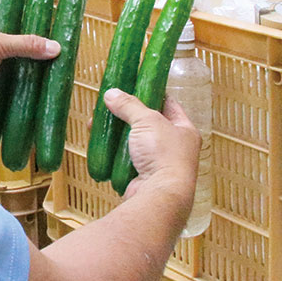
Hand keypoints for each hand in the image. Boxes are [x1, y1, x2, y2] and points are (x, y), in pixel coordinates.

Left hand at [0, 25, 59, 123]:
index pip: (19, 43)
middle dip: (39, 74)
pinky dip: (24, 115)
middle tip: (66, 78)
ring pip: (19, 91)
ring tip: (61, 98)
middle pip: (22, 69)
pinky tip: (45, 117)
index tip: (61, 51)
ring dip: (34, 96)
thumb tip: (56, 47)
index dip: (37, 47)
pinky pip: (11, 112)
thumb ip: (25, 44)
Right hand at [103, 89, 199, 207]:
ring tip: (96, 123)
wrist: (159, 196)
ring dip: (115, 133)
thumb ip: (129, 105)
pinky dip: (112, 151)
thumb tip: (111, 93)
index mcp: (185, 130)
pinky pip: (124, 159)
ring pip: (132, 141)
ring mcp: (157, 163)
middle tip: (108, 105)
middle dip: (125, 114)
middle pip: (147, 123)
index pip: (168, 104)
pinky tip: (99, 143)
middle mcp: (175, 147)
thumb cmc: (163, 155)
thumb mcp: (147, 120)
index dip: (151, 93)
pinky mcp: (141, 176)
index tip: (134, 85)